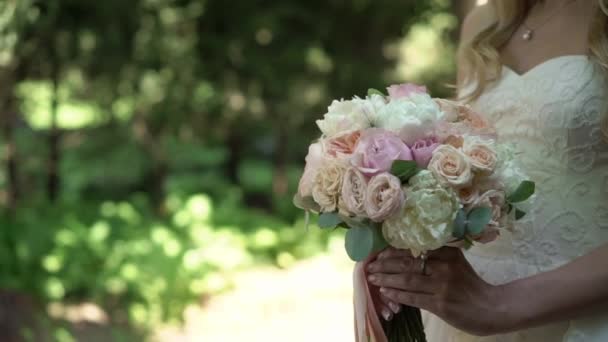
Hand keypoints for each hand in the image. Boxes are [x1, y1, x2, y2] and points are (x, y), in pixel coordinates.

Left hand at [366, 247, 513, 335]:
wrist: (491, 308)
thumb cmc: (469, 284)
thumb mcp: (456, 261)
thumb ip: (435, 254)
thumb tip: (403, 251)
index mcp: (447, 252)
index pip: (414, 248)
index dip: (393, 250)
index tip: (378, 252)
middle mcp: (444, 266)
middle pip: (407, 263)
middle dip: (384, 264)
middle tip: (369, 265)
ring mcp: (442, 285)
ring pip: (407, 280)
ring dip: (386, 279)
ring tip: (372, 278)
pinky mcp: (440, 304)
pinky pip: (413, 298)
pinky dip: (397, 295)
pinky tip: (385, 292)